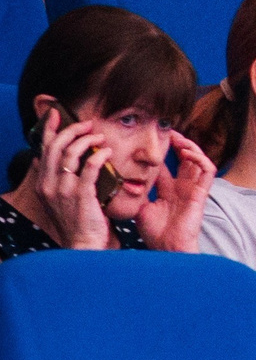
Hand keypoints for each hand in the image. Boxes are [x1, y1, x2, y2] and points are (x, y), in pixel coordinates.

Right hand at [29, 109, 113, 250]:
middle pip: (56, 147)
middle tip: (88, 123)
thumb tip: (58, 158)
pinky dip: (99, 155)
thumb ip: (59, 178)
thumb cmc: (78, 219)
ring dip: (88, 140)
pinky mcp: (82, 195)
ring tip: (100, 137)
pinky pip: (90, 168)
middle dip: (73, 130)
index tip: (57, 113)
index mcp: (44, 184)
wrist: (83, 245)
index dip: (50, 129)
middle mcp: (49, 186)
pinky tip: (108, 152)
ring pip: (71, 153)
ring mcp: (64, 191)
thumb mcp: (61, 198)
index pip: (43, 150)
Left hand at [136, 131, 214, 252]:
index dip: (161, 153)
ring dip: (190, 147)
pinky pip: (207, 170)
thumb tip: (121, 180)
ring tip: (179, 138)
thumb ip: (138, 193)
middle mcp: (182, 186)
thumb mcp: (140, 207)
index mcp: (168, 190)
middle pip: (184, 158)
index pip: (166, 165)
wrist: (166, 247)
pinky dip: (200, 159)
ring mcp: (193, 188)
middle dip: (177, 144)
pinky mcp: (202, 192)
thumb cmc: (154, 232)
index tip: (151, 140)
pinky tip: (188, 153)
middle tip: (167, 132)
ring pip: (198, 160)